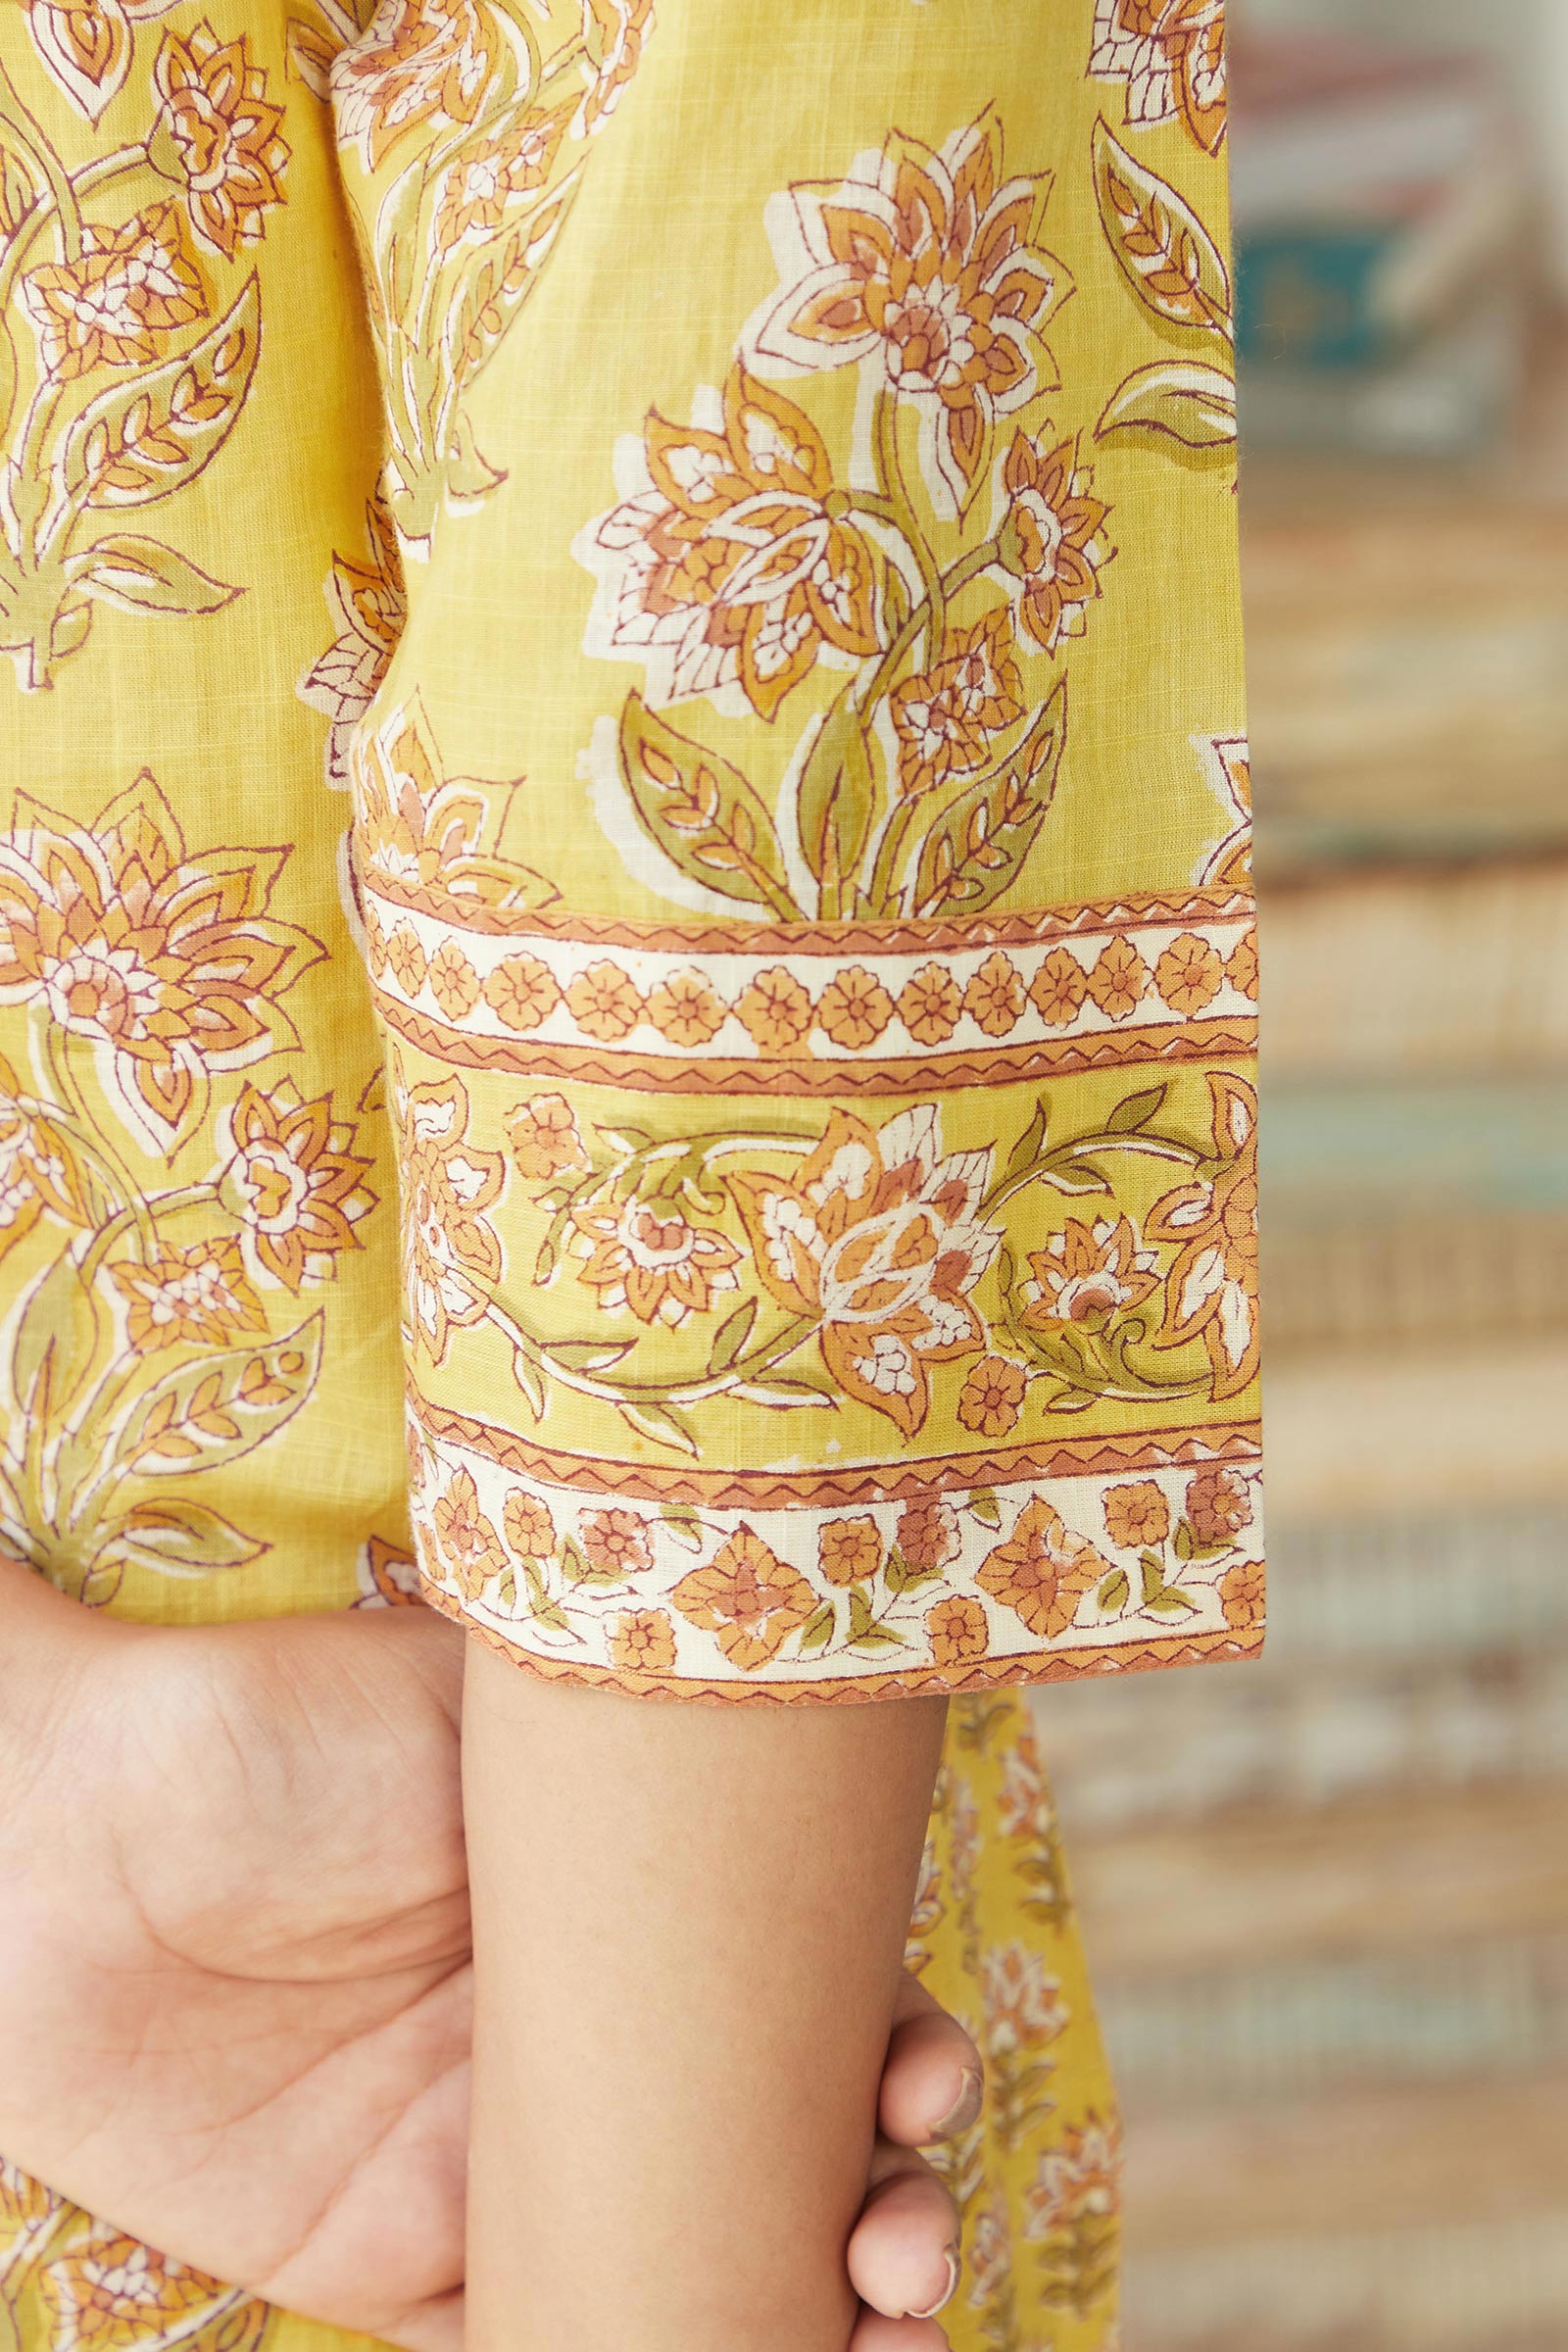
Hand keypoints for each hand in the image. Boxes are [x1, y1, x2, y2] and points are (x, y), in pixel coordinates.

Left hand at [0, 1581, 978, 2349]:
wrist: (73, 1831)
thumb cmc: (291, 1732)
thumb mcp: (498, 1711)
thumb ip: (634, 1760)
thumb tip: (808, 1748)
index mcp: (627, 1922)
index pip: (807, 2005)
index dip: (900, 2056)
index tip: (927, 2079)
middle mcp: (583, 2048)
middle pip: (780, 2160)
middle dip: (887, 2213)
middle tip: (909, 2238)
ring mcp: (493, 2164)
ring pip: (692, 2275)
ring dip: (808, 2324)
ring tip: (878, 2330)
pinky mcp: (386, 2264)